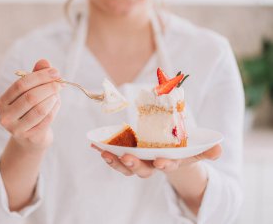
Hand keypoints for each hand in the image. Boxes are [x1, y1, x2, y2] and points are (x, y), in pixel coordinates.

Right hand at [0, 59, 61, 151]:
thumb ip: (35, 76)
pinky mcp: (30, 137)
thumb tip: (44, 61)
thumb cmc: (29, 110)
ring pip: (40, 109)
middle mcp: (5, 116)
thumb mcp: (30, 92)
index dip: (39, 77)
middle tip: (60, 83)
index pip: (20, 85)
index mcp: (2, 102)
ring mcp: (17, 129)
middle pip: (30, 97)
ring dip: (53, 98)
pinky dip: (55, 108)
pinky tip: (56, 103)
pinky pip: (47, 119)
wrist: (30, 139)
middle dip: (48, 87)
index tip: (55, 72)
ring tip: (57, 94)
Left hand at [91, 144, 221, 176]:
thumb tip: (218, 150)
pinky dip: (105, 151)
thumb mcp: (195, 148)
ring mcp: (137, 161)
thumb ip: (206, 149)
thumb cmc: (182, 149)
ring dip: (114, 161)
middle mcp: (151, 164)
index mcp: (168, 161)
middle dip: (134, 165)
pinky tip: (95, 145)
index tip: (161, 160)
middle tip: (127, 157)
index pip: (167, 164)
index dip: (164, 164)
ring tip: (105, 153)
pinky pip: (114, 155)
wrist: (168, 151)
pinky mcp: (126, 154)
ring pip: (125, 166)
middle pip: (142, 169)